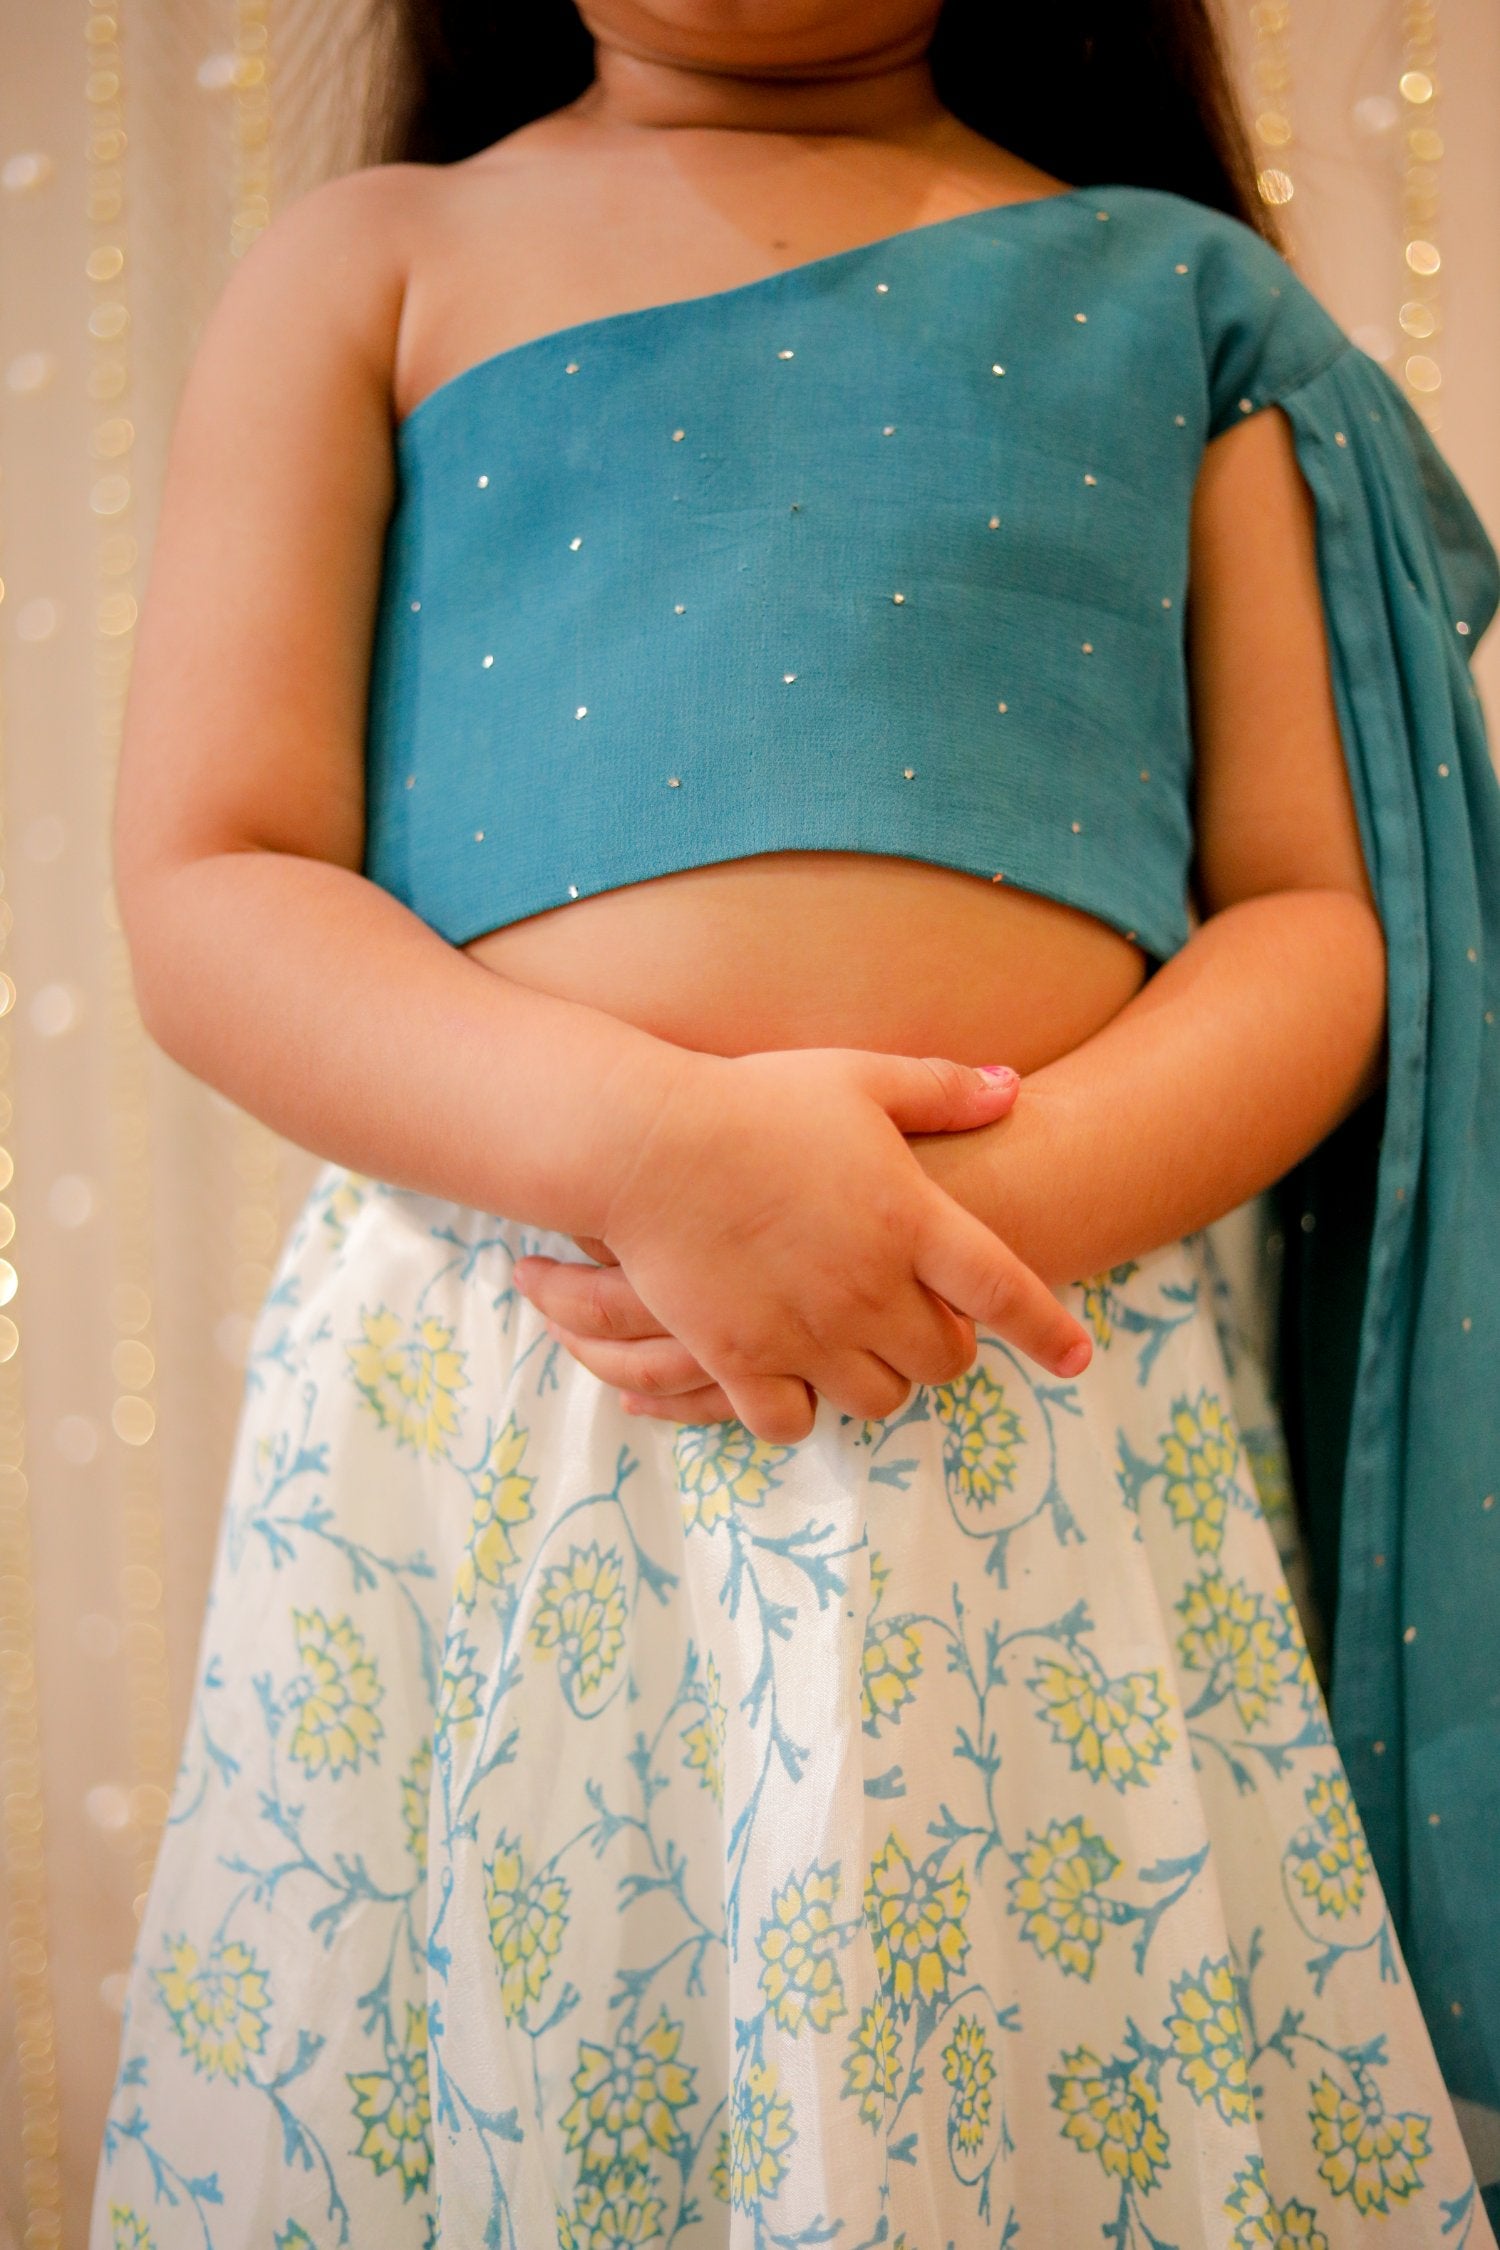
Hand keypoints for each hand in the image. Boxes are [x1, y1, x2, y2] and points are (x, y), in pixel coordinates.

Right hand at [517, 1053, 1090, 1437]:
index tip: (1076, 1357)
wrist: (647, 1143)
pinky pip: (792, 1423)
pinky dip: (800, 1410)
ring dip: (878, 1379)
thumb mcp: (858, 1077)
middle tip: (920, 1321)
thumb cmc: (755, 1100)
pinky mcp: (742, 1360)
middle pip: (944, 1361)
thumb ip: (941, 1090)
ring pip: (877, 1399)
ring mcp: (807, 1333)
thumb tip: (1015, 1090)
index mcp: (910, 1221)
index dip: (1048, 1331)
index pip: (1007, 1293)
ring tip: (857, 1346)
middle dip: (944, 1349)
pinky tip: (791, 1376)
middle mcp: (870, 1290)